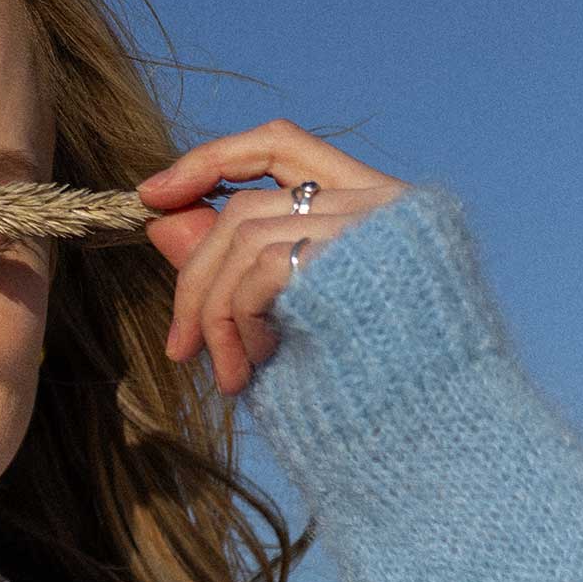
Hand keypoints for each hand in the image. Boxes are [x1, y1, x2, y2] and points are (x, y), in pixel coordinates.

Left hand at [134, 120, 408, 394]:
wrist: (429, 436)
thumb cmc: (362, 394)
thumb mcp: (285, 325)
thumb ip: (234, 269)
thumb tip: (163, 220)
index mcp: (368, 205)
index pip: (278, 145)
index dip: (212, 160)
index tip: (153, 194)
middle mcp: (378, 201)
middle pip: (244, 206)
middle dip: (193, 279)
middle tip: (177, 347)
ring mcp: (375, 223)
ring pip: (244, 236)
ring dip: (216, 315)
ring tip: (231, 375)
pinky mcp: (361, 256)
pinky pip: (262, 268)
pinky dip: (240, 322)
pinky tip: (257, 367)